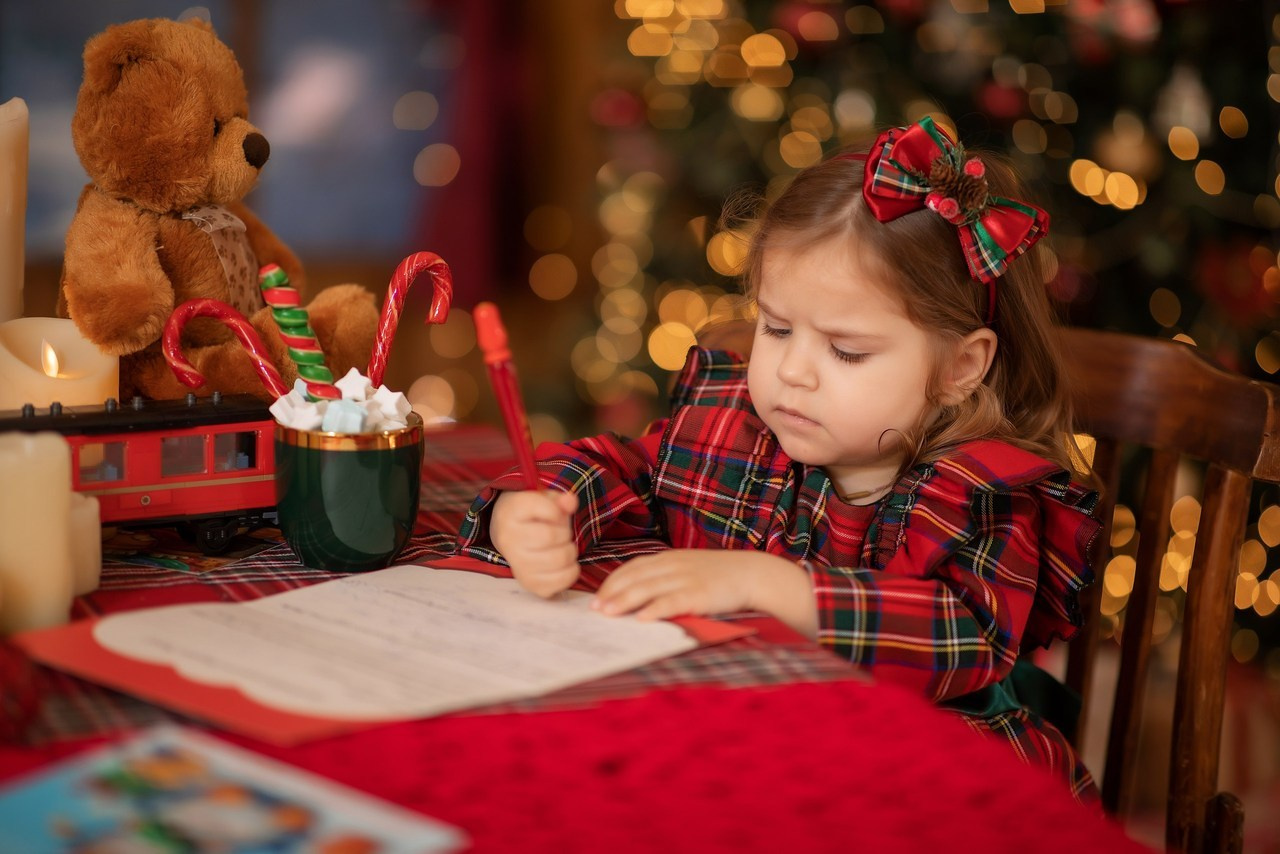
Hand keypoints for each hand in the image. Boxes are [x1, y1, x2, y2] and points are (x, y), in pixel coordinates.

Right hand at [490, 490, 580, 597]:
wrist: (507, 533)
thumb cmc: (532, 515)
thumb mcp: (543, 499)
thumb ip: (560, 500)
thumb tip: (570, 502)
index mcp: (512, 511)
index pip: (547, 510)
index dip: (558, 511)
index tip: (555, 514)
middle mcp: (509, 539)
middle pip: (551, 536)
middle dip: (565, 533)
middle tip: (561, 533)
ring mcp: (516, 563)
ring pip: (557, 559)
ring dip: (570, 552)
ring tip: (564, 547)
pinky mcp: (528, 582)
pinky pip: (558, 582)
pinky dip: (570, 572)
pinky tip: (564, 564)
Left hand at [592, 550, 817, 636]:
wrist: (754, 574)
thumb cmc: (720, 576)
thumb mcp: (689, 568)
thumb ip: (666, 577)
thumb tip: (638, 595)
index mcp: (670, 558)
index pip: (632, 567)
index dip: (612, 582)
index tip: (597, 596)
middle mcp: (674, 565)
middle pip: (635, 578)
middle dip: (611, 593)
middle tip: (594, 609)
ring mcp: (686, 578)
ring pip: (647, 589)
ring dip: (624, 601)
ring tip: (608, 613)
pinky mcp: (699, 594)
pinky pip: (672, 602)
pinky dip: (655, 610)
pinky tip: (641, 619)